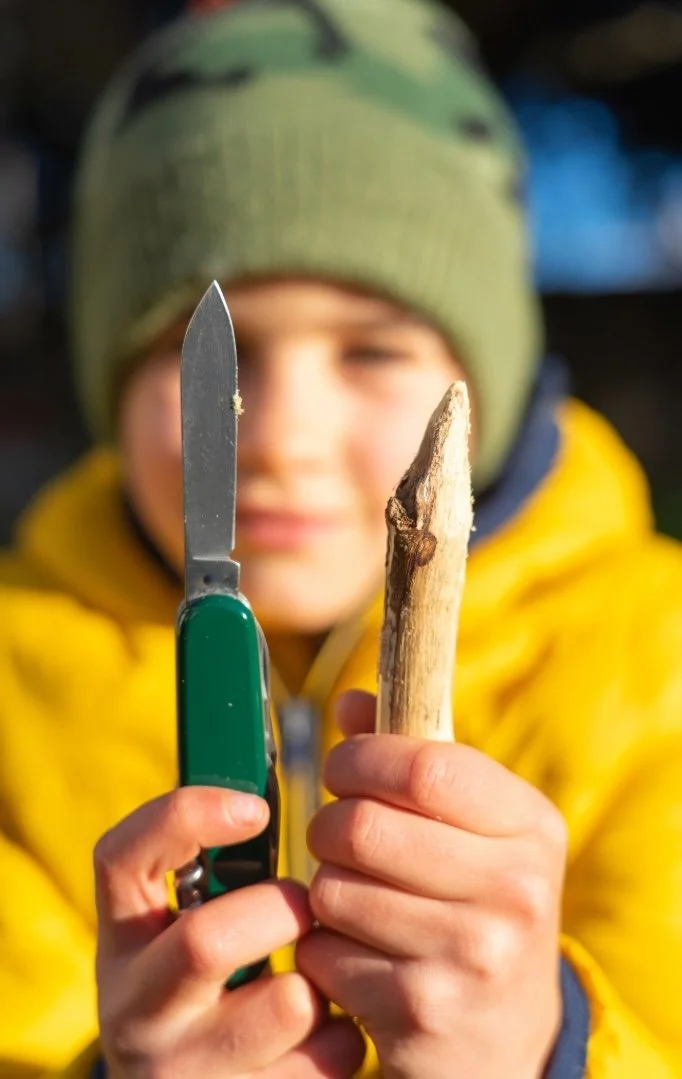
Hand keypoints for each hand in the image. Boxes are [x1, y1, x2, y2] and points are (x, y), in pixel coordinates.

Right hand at [94, 787, 364, 1077]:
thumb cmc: (212, 989)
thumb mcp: (189, 929)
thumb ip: (219, 874)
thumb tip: (265, 795)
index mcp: (123, 941)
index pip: (119, 857)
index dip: (186, 816)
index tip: (255, 808)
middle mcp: (136, 1009)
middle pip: (207, 941)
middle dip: (280, 908)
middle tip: (307, 905)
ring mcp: (183, 1070)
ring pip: (286, 1002)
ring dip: (324, 976)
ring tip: (320, 975)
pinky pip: (327, 1054)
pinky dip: (346, 1033)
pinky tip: (327, 1031)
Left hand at [297, 691, 566, 1078]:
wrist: (506, 1040)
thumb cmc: (478, 903)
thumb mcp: (475, 827)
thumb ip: (414, 755)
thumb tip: (351, 701)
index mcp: (533, 825)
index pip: (424, 766)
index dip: (361, 757)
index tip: (343, 769)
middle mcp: (514, 890)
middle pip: (363, 826)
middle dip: (327, 824)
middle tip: (336, 835)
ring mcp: (471, 955)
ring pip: (333, 887)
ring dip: (324, 888)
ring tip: (355, 897)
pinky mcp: (421, 1009)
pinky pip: (322, 951)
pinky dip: (321, 948)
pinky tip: (357, 953)